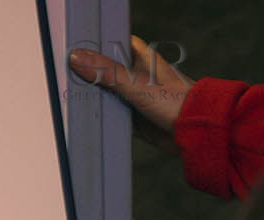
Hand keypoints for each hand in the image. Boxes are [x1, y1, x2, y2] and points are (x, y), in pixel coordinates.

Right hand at [67, 35, 195, 153]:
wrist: (194, 132)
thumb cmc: (176, 101)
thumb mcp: (135, 83)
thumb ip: (107, 71)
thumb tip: (78, 58)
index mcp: (141, 57)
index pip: (112, 43)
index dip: (95, 47)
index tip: (75, 51)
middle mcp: (137, 75)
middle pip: (106, 71)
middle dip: (91, 76)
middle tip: (69, 78)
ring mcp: (135, 97)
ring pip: (108, 94)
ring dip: (96, 99)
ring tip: (74, 98)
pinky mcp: (135, 117)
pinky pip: (113, 115)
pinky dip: (104, 118)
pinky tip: (90, 118)